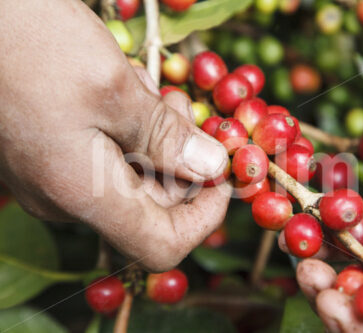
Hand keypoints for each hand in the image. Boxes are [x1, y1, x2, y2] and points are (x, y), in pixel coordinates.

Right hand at [0, 0, 228, 271]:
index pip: (161, 245)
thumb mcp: (113, 89)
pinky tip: (126, 91)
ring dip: (158, 137)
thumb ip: (166, 138)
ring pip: (131, 177)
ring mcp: (54, 177)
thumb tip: (212, 168)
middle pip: (151, 207)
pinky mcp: (48, 155)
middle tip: (184, 105)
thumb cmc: (30, 44)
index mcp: (83, 195)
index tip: (223, 174)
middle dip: (183, 160)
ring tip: (153, 90)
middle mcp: (67, 198)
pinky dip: (130, 130)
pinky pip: (104, 158)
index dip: (204, 217)